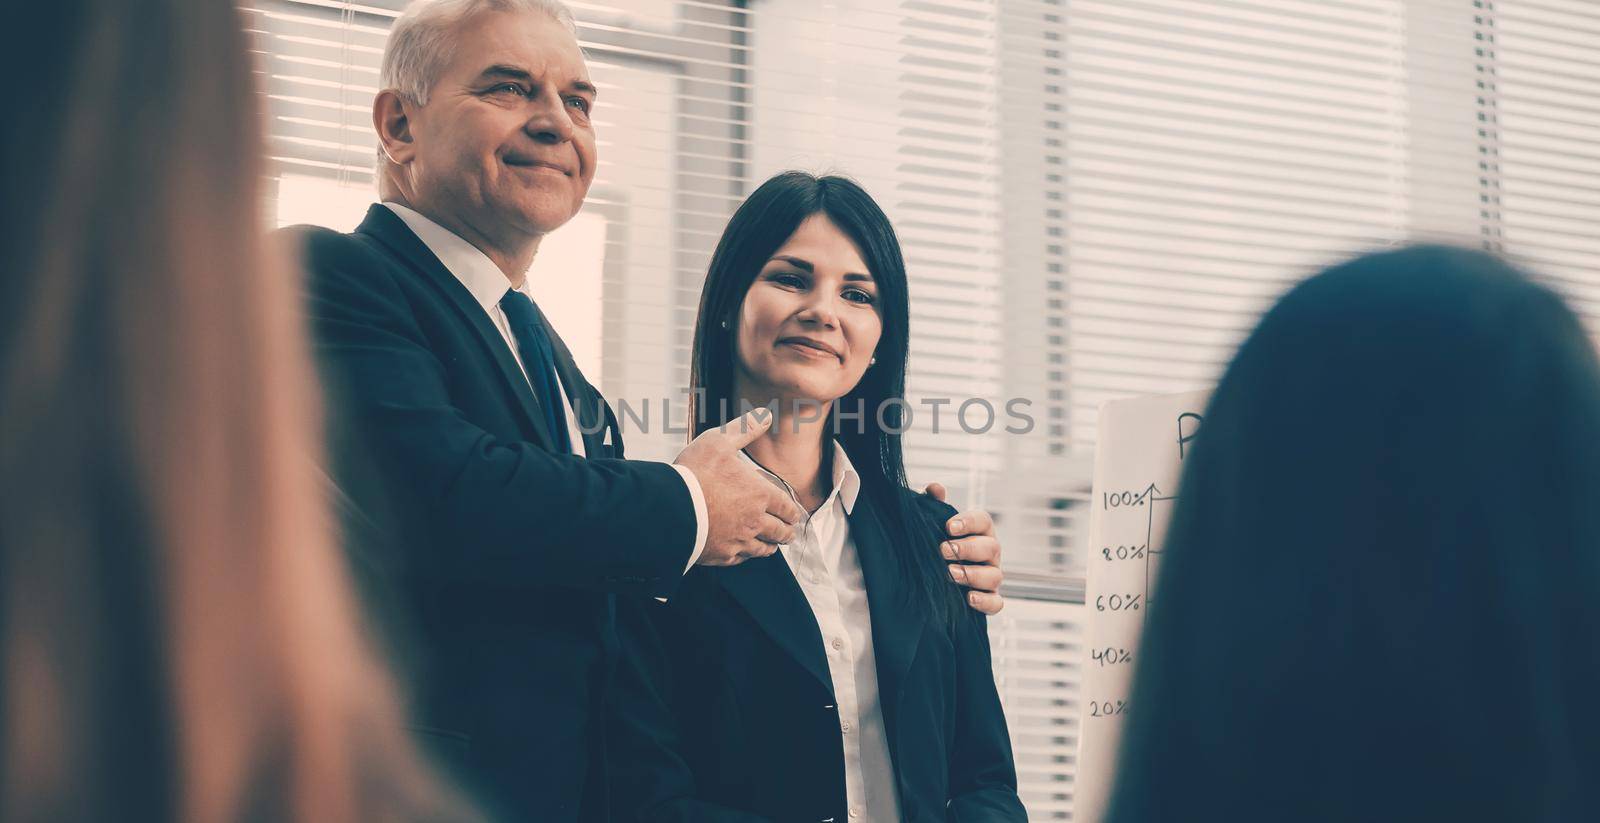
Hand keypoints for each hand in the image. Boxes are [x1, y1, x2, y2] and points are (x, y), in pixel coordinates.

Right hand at [675, 409, 802, 565]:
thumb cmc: (695, 473)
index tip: (795, 515)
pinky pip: (741, 559)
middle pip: (780, 532)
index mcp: (760, 495)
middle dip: (787, 532)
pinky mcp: (721, 554)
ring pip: (763, 549)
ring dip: (770, 546)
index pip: (787, 508)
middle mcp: (755, 521)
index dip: (793, 512)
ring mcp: (739, 540)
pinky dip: (746, 556)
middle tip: (789, 533)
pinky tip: (744, 552)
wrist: (670, 508)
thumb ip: (744, 429)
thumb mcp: (719, 441)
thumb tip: (765, 415)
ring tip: (772, 546)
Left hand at [925, 482, 1003, 614]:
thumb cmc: (939, 544)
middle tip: (943, 550)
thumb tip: (935, 488)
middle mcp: (990, 553)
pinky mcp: (990, 599)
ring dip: (972, 574)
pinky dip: (985, 601)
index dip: (968, 522)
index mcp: (980, 531)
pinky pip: (996, 602)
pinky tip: (968, 598)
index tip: (948, 526)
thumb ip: (934, 505)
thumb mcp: (934, 524)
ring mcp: (992, 576)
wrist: (936, 577)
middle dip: (967, 548)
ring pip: (994, 575)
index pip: (983, 521)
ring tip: (950, 574)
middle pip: (991, 547)